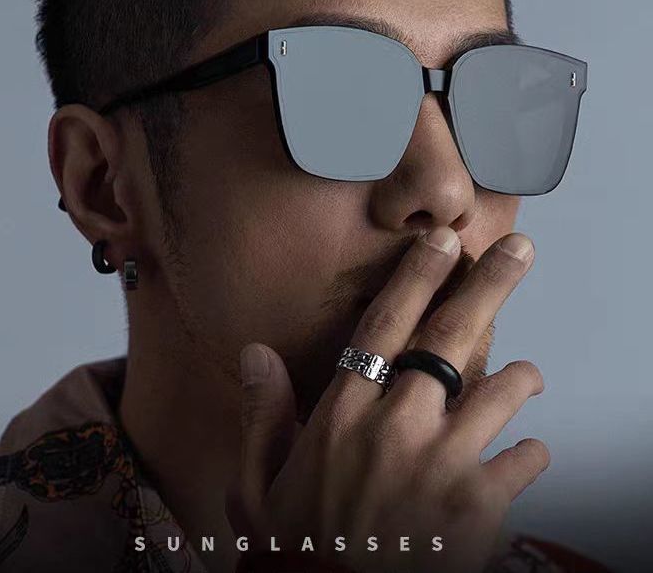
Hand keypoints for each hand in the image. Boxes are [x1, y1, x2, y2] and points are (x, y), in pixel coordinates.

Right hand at [228, 227, 548, 572]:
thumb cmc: (298, 553)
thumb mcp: (257, 488)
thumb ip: (260, 416)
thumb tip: (254, 353)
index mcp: (343, 416)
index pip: (383, 327)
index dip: (415, 278)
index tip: (440, 240)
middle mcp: (395, 428)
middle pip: (448, 339)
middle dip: (487, 286)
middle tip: (518, 249)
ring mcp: (441, 466)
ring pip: (499, 394)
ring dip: (518, 377)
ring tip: (525, 374)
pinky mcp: (478, 510)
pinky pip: (524, 460)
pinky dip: (529, 452)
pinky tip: (524, 453)